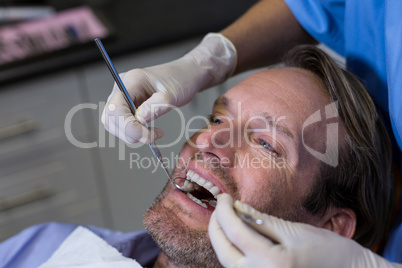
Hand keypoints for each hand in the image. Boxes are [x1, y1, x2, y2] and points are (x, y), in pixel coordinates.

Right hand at [101, 33, 235, 143]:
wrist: (186, 74)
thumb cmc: (181, 80)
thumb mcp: (172, 95)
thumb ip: (154, 108)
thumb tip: (138, 121)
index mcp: (132, 80)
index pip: (115, 107)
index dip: (127, 125)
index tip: (146, 135)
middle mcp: (122, 87)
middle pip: (111, 117)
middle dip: (129, 132)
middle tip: (151, 137)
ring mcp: (123, 96)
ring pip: (114, 123)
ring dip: (131, 134)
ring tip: (152, 134)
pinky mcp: (128, 104)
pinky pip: (123, 122)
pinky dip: (134, 132)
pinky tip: (148, 131)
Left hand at [209, 194, 398, 267]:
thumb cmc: (328, 251)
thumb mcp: (295, 231)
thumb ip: (262, 221)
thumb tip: (236, 207)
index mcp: (272, 263)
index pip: (235, 232)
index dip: (224, 211)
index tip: (223, 196)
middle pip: (224, 251)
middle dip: (216, 226)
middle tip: (220, 205)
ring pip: (227, 261)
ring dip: (222, 239)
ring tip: (226, 217)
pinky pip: (238, 267)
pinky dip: (233, 250)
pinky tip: (237, 235)